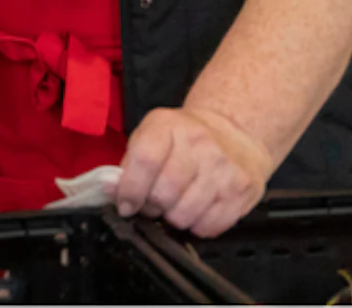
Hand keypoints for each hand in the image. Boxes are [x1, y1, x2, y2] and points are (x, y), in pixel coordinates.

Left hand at [115, 107, 271, 237]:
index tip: (126, 205)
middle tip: (152, 205)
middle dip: (151, 208)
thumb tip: (108, 189)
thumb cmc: (185, 138)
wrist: (235, 132)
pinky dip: (197, 226)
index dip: (130, 190)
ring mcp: (224, 167)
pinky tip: (197, 210)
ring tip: (175, 205)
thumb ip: (130, 163)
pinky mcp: (243, 189)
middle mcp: (199, 143)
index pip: (145, 160)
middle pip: (163, 193)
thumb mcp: (152, 135)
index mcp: (168, 125)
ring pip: (185, 214)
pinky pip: (210, 226)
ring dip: (173, 218)